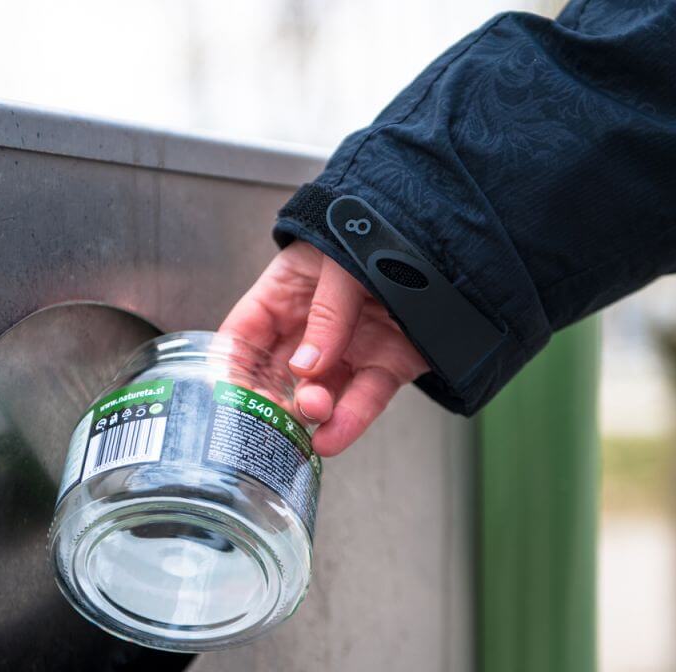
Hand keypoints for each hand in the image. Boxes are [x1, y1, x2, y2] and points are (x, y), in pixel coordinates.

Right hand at [219, 242, 427, 456]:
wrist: (447, 235)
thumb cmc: (383, 229)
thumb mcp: (343, 261)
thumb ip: (326, 311)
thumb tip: (306, 366)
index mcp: (288, 292)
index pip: (245, 336)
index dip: (232, 368)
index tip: (229, 399)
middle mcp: (314, 326)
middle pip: (278, 373)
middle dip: (272, 399)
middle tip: (273, 414)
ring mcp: (351, 349)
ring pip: (322, 392)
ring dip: (312, 412)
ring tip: (312, 417)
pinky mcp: (388, 365)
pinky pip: (366, 398)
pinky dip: (350, 421)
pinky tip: (332, 438)